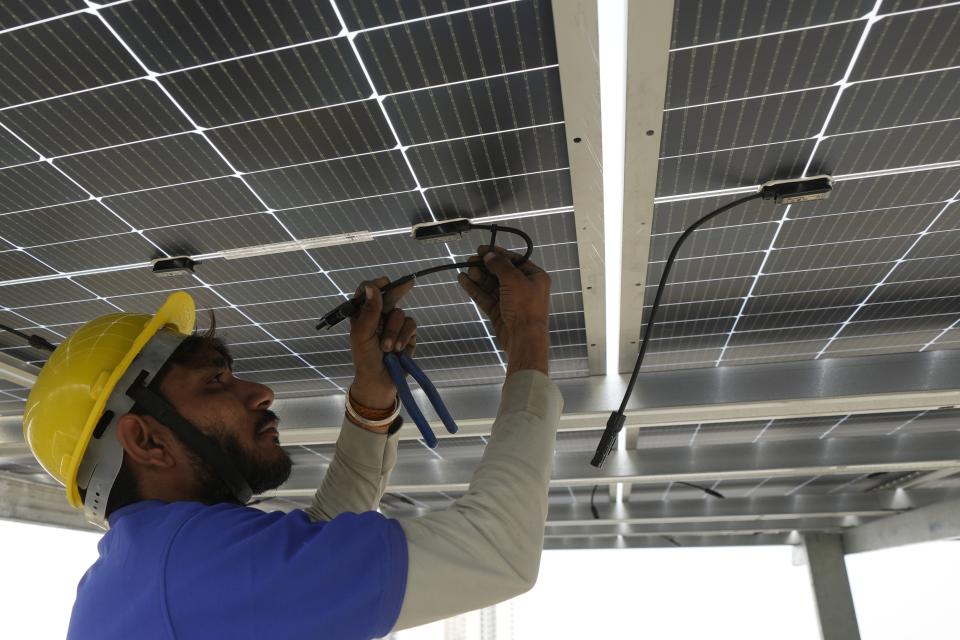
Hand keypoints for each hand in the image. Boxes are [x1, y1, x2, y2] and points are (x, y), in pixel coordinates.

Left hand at [349, 277, 416, 408]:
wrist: (380, 381)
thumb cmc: (365, 358)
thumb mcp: (363, 334)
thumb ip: (369, 310)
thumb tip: (372, 286)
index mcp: (363, 314)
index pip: (368, 292)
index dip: (375, 285)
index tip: (384, 283)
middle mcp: (379, 316)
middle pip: (389, 295)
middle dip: (398, 290)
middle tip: (409, 282)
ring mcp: (394, 324)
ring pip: (400, 314)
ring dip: (394, 331)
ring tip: (387, 348)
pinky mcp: (408, 334)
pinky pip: (411, 325)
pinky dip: (404, 337)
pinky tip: (398, 349)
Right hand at [457, 246, 550, 375]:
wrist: (524, 339)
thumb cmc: (525, 307)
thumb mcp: (514, 280)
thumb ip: (500, 265)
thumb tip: (489, 255)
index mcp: (534, 277)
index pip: (514, 260)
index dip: (498, 254)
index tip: (482, 249)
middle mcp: (524, 287)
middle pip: (501, 272)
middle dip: (486, 266)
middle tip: (471, 260)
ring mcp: (511, 300)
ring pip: (491, 285)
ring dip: (479, 277)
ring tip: (467, 271)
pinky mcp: (500, 311)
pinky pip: (486, 296)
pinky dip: (475, 289)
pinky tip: (463, 280)